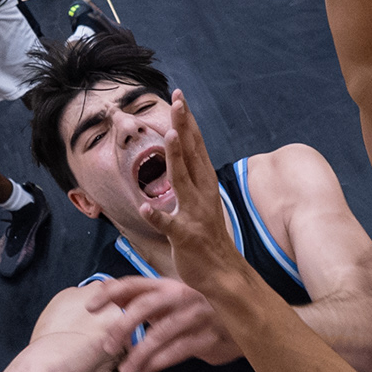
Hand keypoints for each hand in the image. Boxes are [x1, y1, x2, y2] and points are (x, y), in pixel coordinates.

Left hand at [83, 276, 241, 371]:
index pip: (133, 283)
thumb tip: (109, 297)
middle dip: (121, 328)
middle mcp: (181, 296)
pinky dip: (158, 362)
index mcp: (168, 285)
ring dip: (139, 354)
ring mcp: (197, 316)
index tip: (89, 307)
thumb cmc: (198, 313)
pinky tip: (145, 370)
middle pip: (144, 307)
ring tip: (125, 370)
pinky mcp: (209, 337)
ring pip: (160, 333)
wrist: (244, 325)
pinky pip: (178, 351)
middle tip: (107, 348)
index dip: (109, 293)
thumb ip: (144, 300)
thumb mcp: (172, 302)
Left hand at [130, 90, 250, 293]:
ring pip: (183, 183)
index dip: (188, 121)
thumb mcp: (202, 201)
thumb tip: (182, 155)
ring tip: (169, 138)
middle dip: (185, 127)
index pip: (196, 147)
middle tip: (179, 100)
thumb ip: (191, 179)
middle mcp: (202, 195)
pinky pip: (170, 226)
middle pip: (192, 154)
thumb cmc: (208, 239)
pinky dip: (159, 217)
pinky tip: (147, 209)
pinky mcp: (185, 237)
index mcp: (204, 185)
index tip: (180, 97)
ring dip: (176, 159)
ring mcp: (195, 215)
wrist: (224, 275)